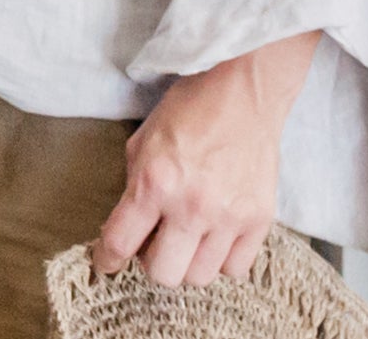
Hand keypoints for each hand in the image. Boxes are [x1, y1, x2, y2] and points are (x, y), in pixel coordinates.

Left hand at [95, 34, 318, 289]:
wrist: (242, 90)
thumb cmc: (188, 110)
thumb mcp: (143, 142)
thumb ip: (134, 187)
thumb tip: (128, 228)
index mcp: (154, 182)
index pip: (120, 244)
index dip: (108, 259)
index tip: (108, 262)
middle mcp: (191, 206)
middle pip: (162, 274)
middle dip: (152, 261)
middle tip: (156, 240)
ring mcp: (229, 217)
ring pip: (198, 277)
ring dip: (188, 262)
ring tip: (189, 236)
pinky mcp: (259, 220)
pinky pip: (235, 269)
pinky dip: (222, 260)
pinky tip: (217, 236)